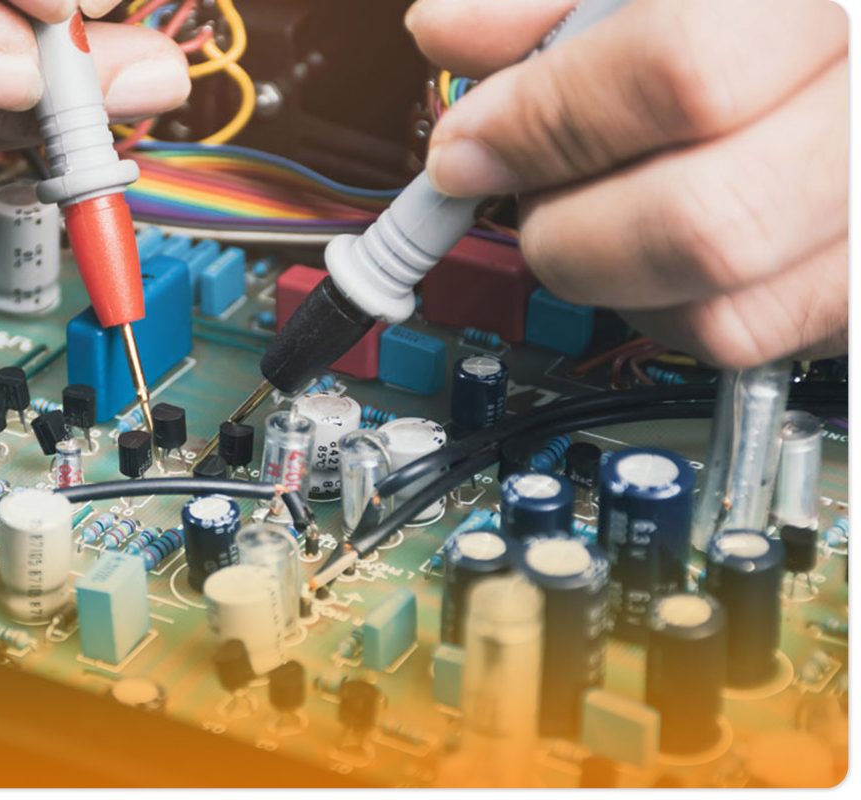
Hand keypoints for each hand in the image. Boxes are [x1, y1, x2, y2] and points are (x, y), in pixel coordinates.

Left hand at [408, 0, 846, 367]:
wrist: (845, 52)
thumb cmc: (763, 16)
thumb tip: (449, 30)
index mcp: (815, 1)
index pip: (677, 72)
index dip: (544, 121)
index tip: (466, 147)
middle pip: (699, 221)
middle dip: (566, 228)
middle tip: (529, 197)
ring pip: (717, 312)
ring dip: (610, 279)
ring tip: (599, 213)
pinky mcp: (859, 293)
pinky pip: (745, 341)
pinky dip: (666, 309)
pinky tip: (656, 251)